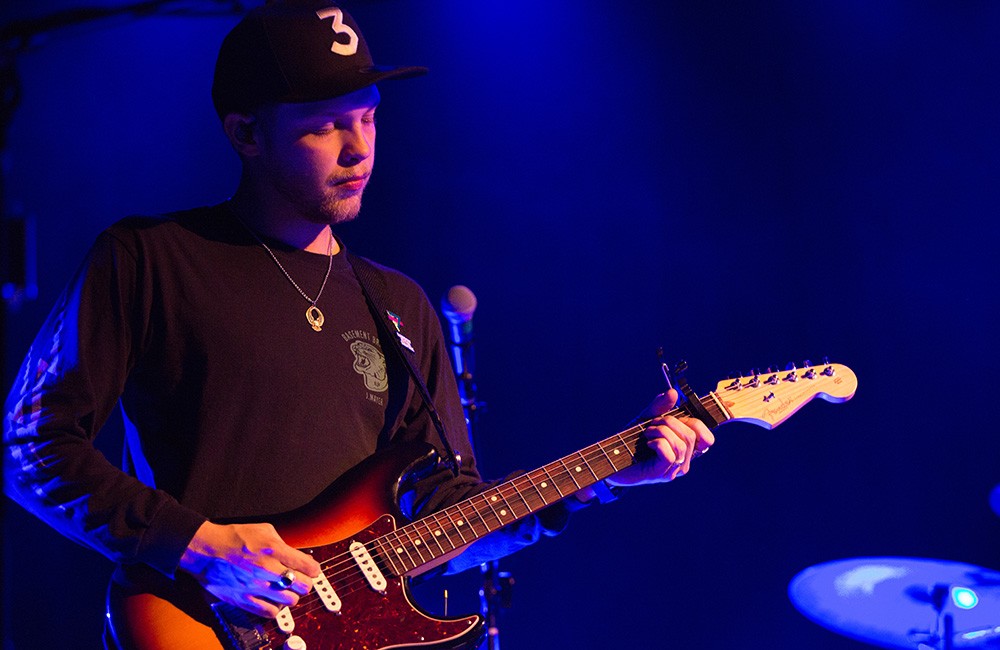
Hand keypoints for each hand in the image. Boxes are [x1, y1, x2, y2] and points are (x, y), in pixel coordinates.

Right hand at [179, 521, 321, 617]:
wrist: (206, 550)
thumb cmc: (233, 538)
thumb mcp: (264, 530)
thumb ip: (283, 543)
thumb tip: (296, 553)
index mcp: (275, 550)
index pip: (309, 566)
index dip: (314, 569)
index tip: (312, 570)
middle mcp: (268, 569)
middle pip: (304, 585)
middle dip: (305, 583)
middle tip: (300, 580)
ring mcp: (257, 587)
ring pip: (290, 601)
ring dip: (292, 596)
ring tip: (286, 591)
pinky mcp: (245, 600)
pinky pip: (270, 613)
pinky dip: (276, 609)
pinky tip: (273, 602)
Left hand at [605, 389, 714, 486]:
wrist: (611, 459)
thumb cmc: (630, 441)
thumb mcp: (646, 418)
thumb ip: (660, 407)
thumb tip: (672, 392)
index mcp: (685, 450)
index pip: (707, 438)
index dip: (696, 424)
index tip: (675, 418)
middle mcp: (683, 462)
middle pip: (691, 436)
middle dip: (670, 422)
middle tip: (652, 424)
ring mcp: (672, 470)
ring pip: (680, 444)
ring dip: (661, 431)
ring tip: (647, 433)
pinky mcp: (660, 473)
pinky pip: (668, 453)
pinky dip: (657, 441)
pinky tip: (647, 443)